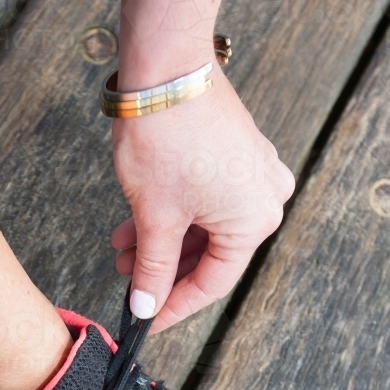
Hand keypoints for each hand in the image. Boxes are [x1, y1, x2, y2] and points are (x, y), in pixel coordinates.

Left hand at [111, 67, 295, 331]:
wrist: (166, 68)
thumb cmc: (165, 138)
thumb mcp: (155, 216)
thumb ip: (153, 269)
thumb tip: (145, 307)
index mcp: (256, 221)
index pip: (212, 282)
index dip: (173, 305)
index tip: (145, 321)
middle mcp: (266, 199)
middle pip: (210, 255)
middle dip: (163, 269)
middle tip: (127, 281)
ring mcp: (254, 173)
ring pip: (204, 228)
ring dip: (163, 242)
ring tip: (123, 250)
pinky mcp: (238, 154)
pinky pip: (207, 201)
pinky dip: (174, 216)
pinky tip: (135, 224)